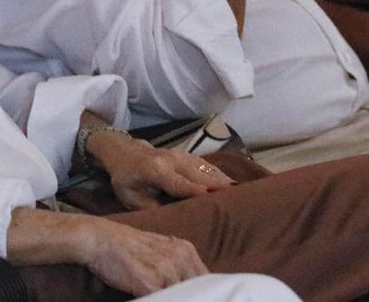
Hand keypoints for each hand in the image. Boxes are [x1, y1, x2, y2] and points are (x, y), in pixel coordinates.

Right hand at [77, 219, 207, 295]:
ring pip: (182, 298)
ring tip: (158, 293)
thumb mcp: (159, 248)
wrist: (100, 239)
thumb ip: (177, 264)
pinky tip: (146, 297)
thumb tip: (193, 286)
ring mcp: (166, 271)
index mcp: (185, 249)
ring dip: (174, 299)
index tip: (198, 297)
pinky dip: (158, 301)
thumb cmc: (125, 246)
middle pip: (198, 292)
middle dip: (190, 298)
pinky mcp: (150, 284)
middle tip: (179, 297)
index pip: (207, 280)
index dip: (202, 293)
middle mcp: (180, 258)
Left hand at [85, 130, 232, 210]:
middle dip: (217, 186)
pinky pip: (207, 166)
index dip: (193, 189)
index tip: (210, 197)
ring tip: (243, 193)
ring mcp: (182, 156)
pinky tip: (234, 184)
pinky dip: (220, 174)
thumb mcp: (131, 198)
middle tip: (239, 201)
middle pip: (197, 174)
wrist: (125, 152)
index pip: (177, 182)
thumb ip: (151, 207)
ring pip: (206, 168)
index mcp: (156, 171)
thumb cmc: (127, 180)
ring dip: (223, 180)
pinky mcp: (188, 156)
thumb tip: (174, 218)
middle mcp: (171, 160)